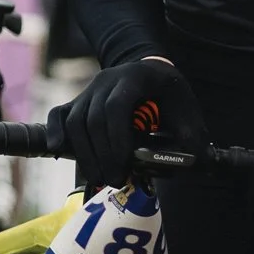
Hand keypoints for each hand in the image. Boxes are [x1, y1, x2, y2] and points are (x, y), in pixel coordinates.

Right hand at [49, 57, 204, 190]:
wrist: (151, 72)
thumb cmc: (170, 95)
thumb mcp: (187, 109)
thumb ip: (193, 135)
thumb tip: (200, 163)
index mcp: (134, 78)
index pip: (116, 107)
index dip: (116, 138)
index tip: (123, 165)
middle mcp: (106, 80)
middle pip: (93, 118)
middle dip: (102, 154)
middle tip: (114, 181)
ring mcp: (89, 89)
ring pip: (74, 120)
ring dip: (84, 153)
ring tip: (99, 178)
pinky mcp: (78, 100)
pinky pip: (58, 114)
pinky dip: (54, 132)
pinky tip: (57, 151)